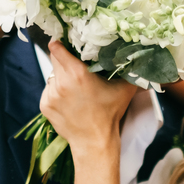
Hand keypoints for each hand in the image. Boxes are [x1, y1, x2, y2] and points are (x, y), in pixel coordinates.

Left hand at [39, 41, 137, 156]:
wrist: (94, 141)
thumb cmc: (110, 113)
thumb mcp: (125, 88)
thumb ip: (129, 68)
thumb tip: (138, 53)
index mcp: (77, 74)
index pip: (57, 49)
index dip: (59, 44)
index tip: (62, 42)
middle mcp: (61, 82)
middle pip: (54, 60)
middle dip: (63, 61)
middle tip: (75, 68)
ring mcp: (50, 95)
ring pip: (52, 76)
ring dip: (60, 78)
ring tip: (74, 89)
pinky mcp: (44, 105)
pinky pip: (48, 91)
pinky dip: (55, 92)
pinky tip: (68, 101)